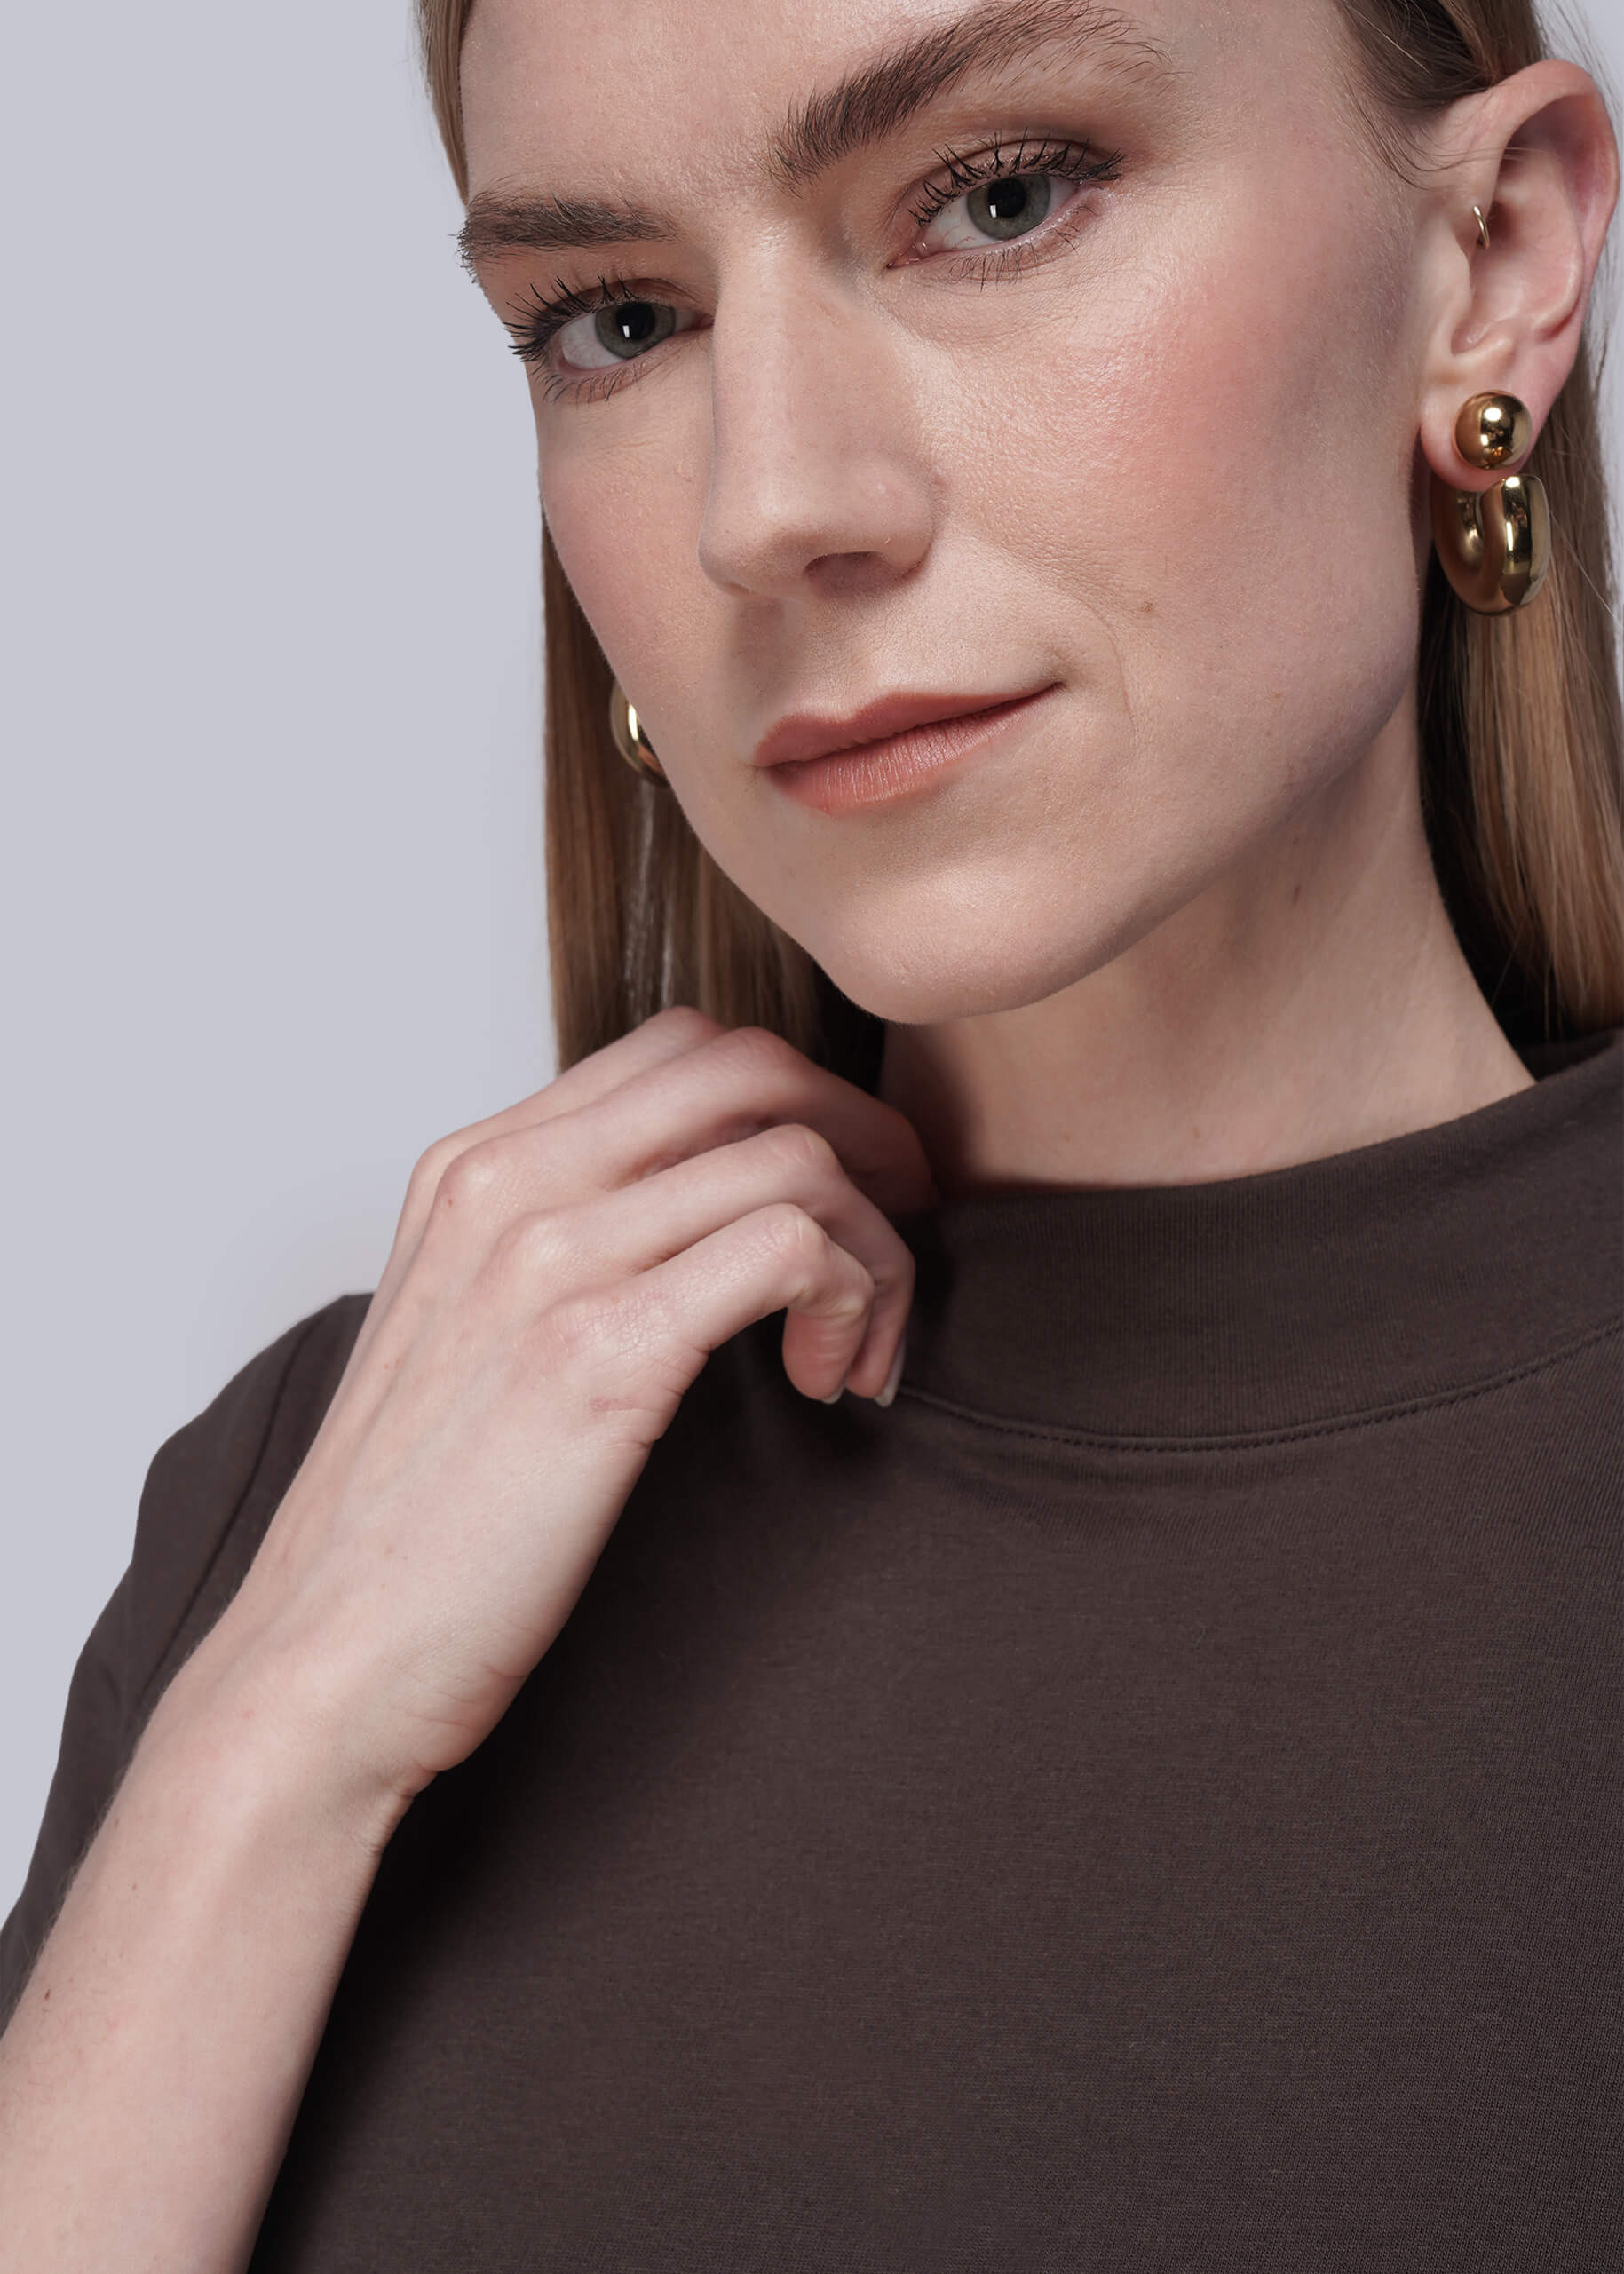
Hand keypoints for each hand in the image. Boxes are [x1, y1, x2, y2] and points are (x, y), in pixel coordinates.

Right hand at [199, 1008, 930, 1813]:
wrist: (325, 1661)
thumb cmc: (415, 1530)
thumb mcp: (472, 1342)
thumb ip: (560, 1256)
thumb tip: (700, 1231)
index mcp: (471, 1168)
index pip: (680, 1051)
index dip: (798, 1102)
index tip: (845, 1194)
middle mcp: (503, 1183)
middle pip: (748, 1067)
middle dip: (861, 1138)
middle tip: (898, 1233)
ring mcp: (544, 1256)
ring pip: (789, 1157)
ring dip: (872, 1245)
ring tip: (859, 1349)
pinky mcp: (595, 1350)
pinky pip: (788, 1245)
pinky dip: (852, 1296)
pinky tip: (828, 1380)